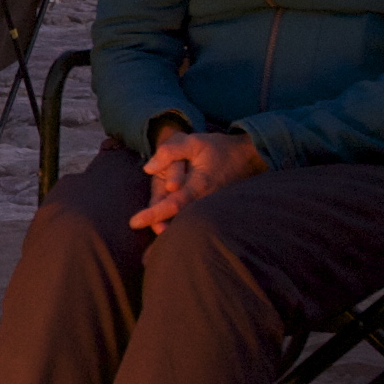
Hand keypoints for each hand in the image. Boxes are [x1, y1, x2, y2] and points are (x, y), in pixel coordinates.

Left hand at [130, 126, 264, 228]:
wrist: (249, 157)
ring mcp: (209, 208)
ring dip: (168, 229)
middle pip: (176, 220)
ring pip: (184, 223)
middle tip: (139, 231)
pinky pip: (192, 219)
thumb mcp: (194, 141)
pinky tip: (166, 231)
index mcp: (199, 186)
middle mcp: (204, 201)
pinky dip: (178, 225)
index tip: (134, 222)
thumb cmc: (219, 149)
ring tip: (151, 242)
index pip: (172, 205)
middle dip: (158, 227)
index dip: (153, 215)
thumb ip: (170, 151)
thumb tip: (148, 168)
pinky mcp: (211, 210)